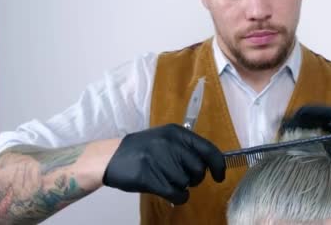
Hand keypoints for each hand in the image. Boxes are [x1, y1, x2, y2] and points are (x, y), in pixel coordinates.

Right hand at [102, 124, 225, 204]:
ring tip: (170, 181)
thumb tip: (210, 163)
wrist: (111, 157)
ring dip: (182, 187)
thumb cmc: (142, 149)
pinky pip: (176, 193)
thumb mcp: (165, 138)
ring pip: (186, 182)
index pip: (208, 149)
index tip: (220, 175)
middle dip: (196, 179)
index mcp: (177, 133)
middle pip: (198, 169)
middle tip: (185, 178)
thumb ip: (186, 147)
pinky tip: (174, 194)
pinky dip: (179, 197)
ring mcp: (159, 160)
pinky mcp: (149, 177)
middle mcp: (170, 144)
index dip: (218, 165)